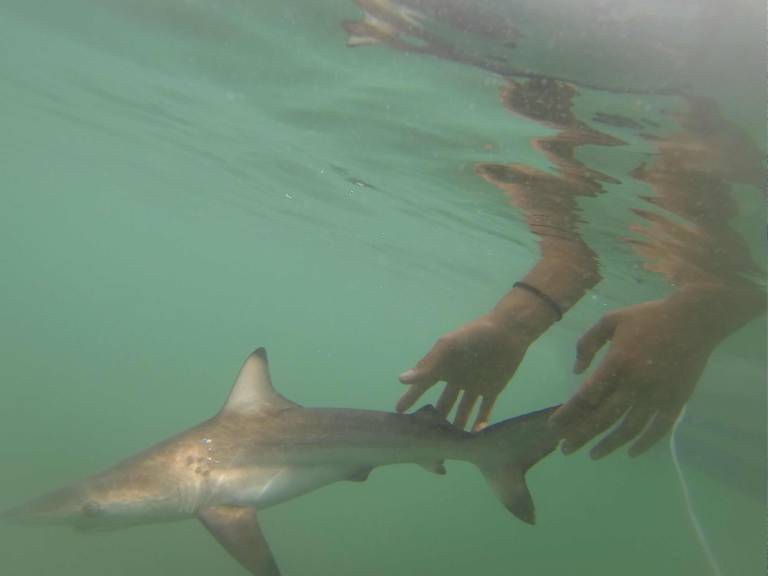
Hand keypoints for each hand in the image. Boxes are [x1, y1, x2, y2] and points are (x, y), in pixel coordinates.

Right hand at [397, 311, 541, 431]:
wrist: (508, 331)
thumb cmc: (474, 335)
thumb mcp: (448, 347)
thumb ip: (427, 365)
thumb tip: (401, 380)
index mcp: (443, 366)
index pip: (423, 385)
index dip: (411, 398)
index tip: (399, 413)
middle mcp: (456, 378)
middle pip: (443, 402)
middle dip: (434, 417)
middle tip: (426, 437)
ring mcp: (474, 385)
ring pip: (462, 410)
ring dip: (456, 424)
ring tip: (450, 444)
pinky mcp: (492, 389)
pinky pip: (484, 410)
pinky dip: (480, 422)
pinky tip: (474, 435)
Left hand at [550, 297, 718, 458]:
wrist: (694, 320)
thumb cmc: (648, 318)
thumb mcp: (610, 320)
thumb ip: (587, 342)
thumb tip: (576, 371)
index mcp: (616, 362)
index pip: (586, 396)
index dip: (568, 413)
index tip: (554, 426)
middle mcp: (634, 383)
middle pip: (602, 417)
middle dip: (580, 435)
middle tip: (565, 449)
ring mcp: (657, 395)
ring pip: (629, 428)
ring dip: (609, 444)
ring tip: (593, 454)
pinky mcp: (676, 401)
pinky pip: (659, 429)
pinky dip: (645, 443)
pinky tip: (631, 452)